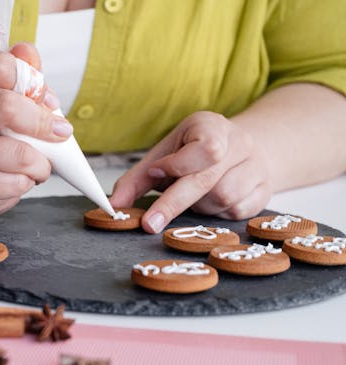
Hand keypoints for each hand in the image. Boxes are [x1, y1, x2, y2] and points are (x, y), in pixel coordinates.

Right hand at [0, 43, 72, 216]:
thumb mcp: (9, 98)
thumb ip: (23, 75)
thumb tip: (29, 55)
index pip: (1, 66)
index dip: (33, 82)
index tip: (49, 102)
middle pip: (6, 106)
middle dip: (42, 123)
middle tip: (60, 134)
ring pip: (15, 152)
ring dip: (40, 162)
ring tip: (39, 165)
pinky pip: (12, 182)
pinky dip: (26, 182)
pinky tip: (21, 179)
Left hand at [109, 111, 271, 232]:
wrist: (240, 150)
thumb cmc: (193, 153)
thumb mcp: (163, 156)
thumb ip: (136, 180)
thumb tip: (113, 205)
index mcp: (211, 126)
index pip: (203, 149)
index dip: (177, 166)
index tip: (155, 173)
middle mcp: (239, 143)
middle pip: (208, 179)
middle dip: (174, 203)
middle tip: (150, 224)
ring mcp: (257, 166)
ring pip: (223, 198)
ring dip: (200, 205)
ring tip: (194, 196)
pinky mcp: (265, 191)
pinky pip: (237, 211)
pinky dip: (218, 213)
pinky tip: (211, 202)